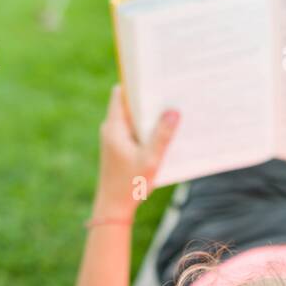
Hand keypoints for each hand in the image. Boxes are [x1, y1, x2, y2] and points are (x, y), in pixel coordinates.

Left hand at [92, 84, 178, 220]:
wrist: (113, 207)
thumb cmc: (130, 184)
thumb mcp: (150, 160)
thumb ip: (162, 136)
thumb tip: (173, 112)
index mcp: (114, 127)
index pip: (121, 93)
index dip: (137, 83)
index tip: (155, 77)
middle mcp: (111, 129)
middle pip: (129, 103)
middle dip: (149, 98)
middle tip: (170, 92)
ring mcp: (115, 138)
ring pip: (133, 117)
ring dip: (150, 114)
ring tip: (172, 109)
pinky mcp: (120, 147)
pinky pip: (134, 130)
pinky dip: (147, 128)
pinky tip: (165, 132)